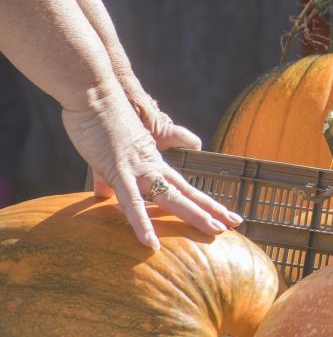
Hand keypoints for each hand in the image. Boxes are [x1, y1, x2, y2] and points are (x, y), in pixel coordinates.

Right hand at [62, 82, 242, 249]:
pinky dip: (142, 224)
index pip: (185, 186)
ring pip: (172, 197)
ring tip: (216, 232)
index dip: (203, 201)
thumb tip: (104, 196)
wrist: (94, 92)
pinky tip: (151, 244)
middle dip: (211, 210)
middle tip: (235, 224)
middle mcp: (152, 166)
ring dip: (194, 216)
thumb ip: (108, 179)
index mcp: (153, 162)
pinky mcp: (118, 170)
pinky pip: (132, 203)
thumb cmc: (98, 119)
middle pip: (188, 192)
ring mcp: (138, 168)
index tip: (221, 214)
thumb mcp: (106, 156)